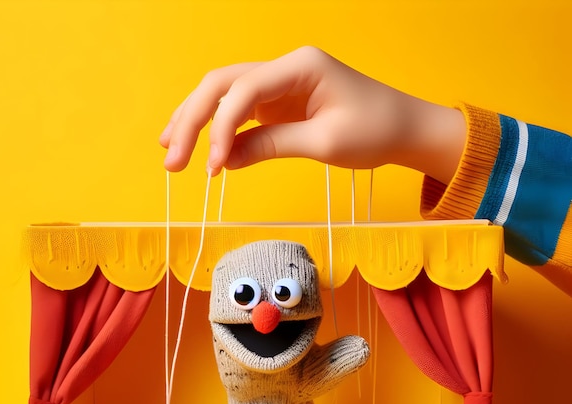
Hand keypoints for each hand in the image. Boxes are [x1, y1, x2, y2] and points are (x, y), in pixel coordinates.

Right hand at [160, 46, 464, 183]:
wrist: (405, 129)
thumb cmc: (376, 130)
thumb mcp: (325, 142)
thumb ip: (272, 145)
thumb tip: (226, 160)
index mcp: (300, 66)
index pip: (243, 90)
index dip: (220, 129)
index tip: (211, 168)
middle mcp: (284, 68)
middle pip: (222, 85)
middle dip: (192, 121)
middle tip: (171, 160)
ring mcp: (279, 84)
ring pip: (224, 95)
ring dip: (195, 120)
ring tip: (168, 149)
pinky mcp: (280, 103)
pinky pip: (240, 112)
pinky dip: (218, 130)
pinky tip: (198, 146)